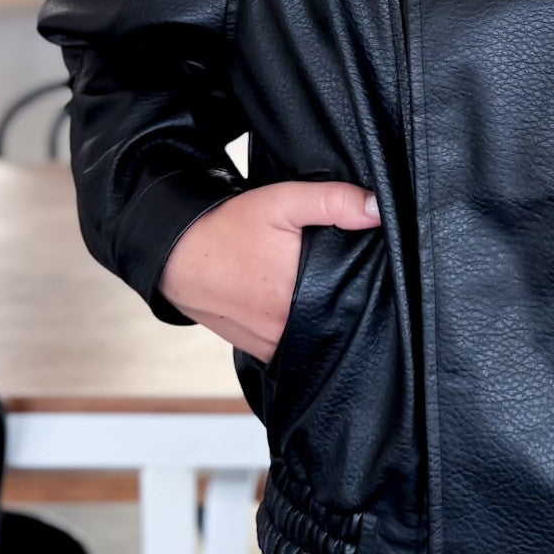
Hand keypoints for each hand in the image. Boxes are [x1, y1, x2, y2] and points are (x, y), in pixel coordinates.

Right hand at [160, 181, 380, 363]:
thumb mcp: (282, 202)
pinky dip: (305, 328)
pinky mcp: (262, 350)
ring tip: (328, 288)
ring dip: (327, 315)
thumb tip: (378, 209)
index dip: (372, 280)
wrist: (175, 256)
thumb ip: (332, 202)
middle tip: (347, 271)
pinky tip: (307, 305)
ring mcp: (275, 345)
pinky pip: (297, 345)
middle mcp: (290, 330)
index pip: (358, 295)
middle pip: (341, 316)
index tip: (374, 264)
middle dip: (350, 297)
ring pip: (320, 334)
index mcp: (302, 296)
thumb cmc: (226, 229)